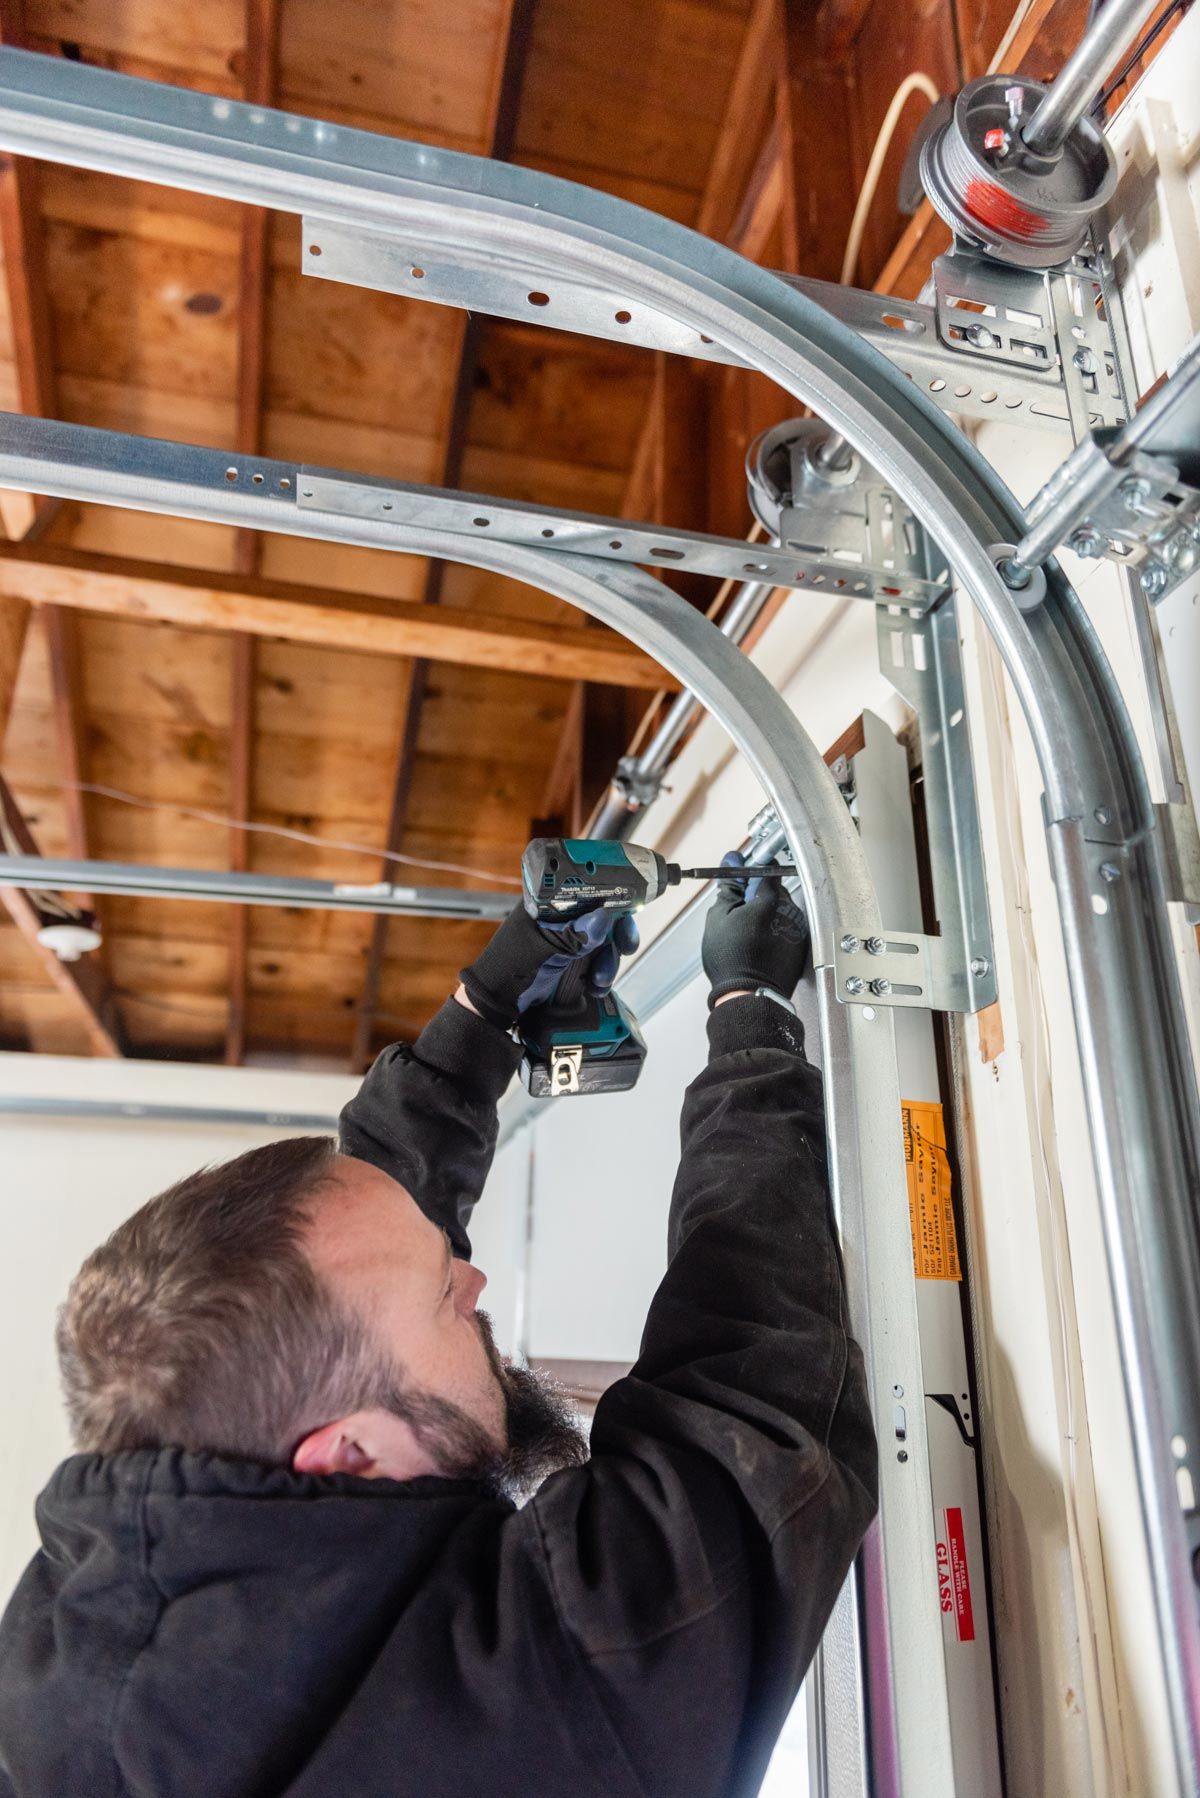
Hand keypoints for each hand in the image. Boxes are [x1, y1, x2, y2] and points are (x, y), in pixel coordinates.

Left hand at [460, 902, 638, 1030]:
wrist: (497, 1002)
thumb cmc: (508, 966)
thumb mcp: (542, 948)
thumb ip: (572, 933)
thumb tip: (604, 916)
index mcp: (551, 903)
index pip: (590, 889)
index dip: (614, 895)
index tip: (630, 907)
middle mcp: (564, 917)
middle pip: (606, 916)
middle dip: (619, 932)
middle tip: (626, 946)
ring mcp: (570, 940)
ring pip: (606, 942)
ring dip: (610, 961)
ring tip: (600, 980)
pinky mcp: (574, 962)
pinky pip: (599, 963)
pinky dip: (603, 976)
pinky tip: (595, 987)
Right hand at [701, 851, 809, 1009]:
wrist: (748, 994)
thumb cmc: (731, 959)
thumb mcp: (719, 917)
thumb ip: (730, 886)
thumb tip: (732, 861)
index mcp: (770, 899)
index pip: (768, 869)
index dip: (752, 872)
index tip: (742, 880)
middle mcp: (790, 911)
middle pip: (775, 891)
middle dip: (758, 897)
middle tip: (739, 913)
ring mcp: (797, 930)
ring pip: (781, 911)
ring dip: (767, 916)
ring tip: (749, 935)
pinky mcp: (800, 947)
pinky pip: (787, 930)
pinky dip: (775, 933)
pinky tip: (759, 946)